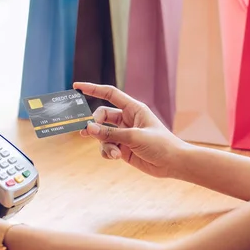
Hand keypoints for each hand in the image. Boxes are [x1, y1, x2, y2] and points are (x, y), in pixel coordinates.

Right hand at [73, 82, 189, 178]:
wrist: (172, 163)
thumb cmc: (160, 144)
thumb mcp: (134, 137)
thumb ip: (110, 133)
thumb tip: (88, 128)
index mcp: (133, 108)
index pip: (110, 94)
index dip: (93, 88)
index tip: (77, 86)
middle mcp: (127, 119)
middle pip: (102, 116)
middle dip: (94, 124)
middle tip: (87, 132)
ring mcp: (124, 134)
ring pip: (102, 134)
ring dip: (103, 143)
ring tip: (113, 152)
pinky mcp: (123, 148)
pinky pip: (107, 147)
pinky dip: (107, 152)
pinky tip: (115, 157)